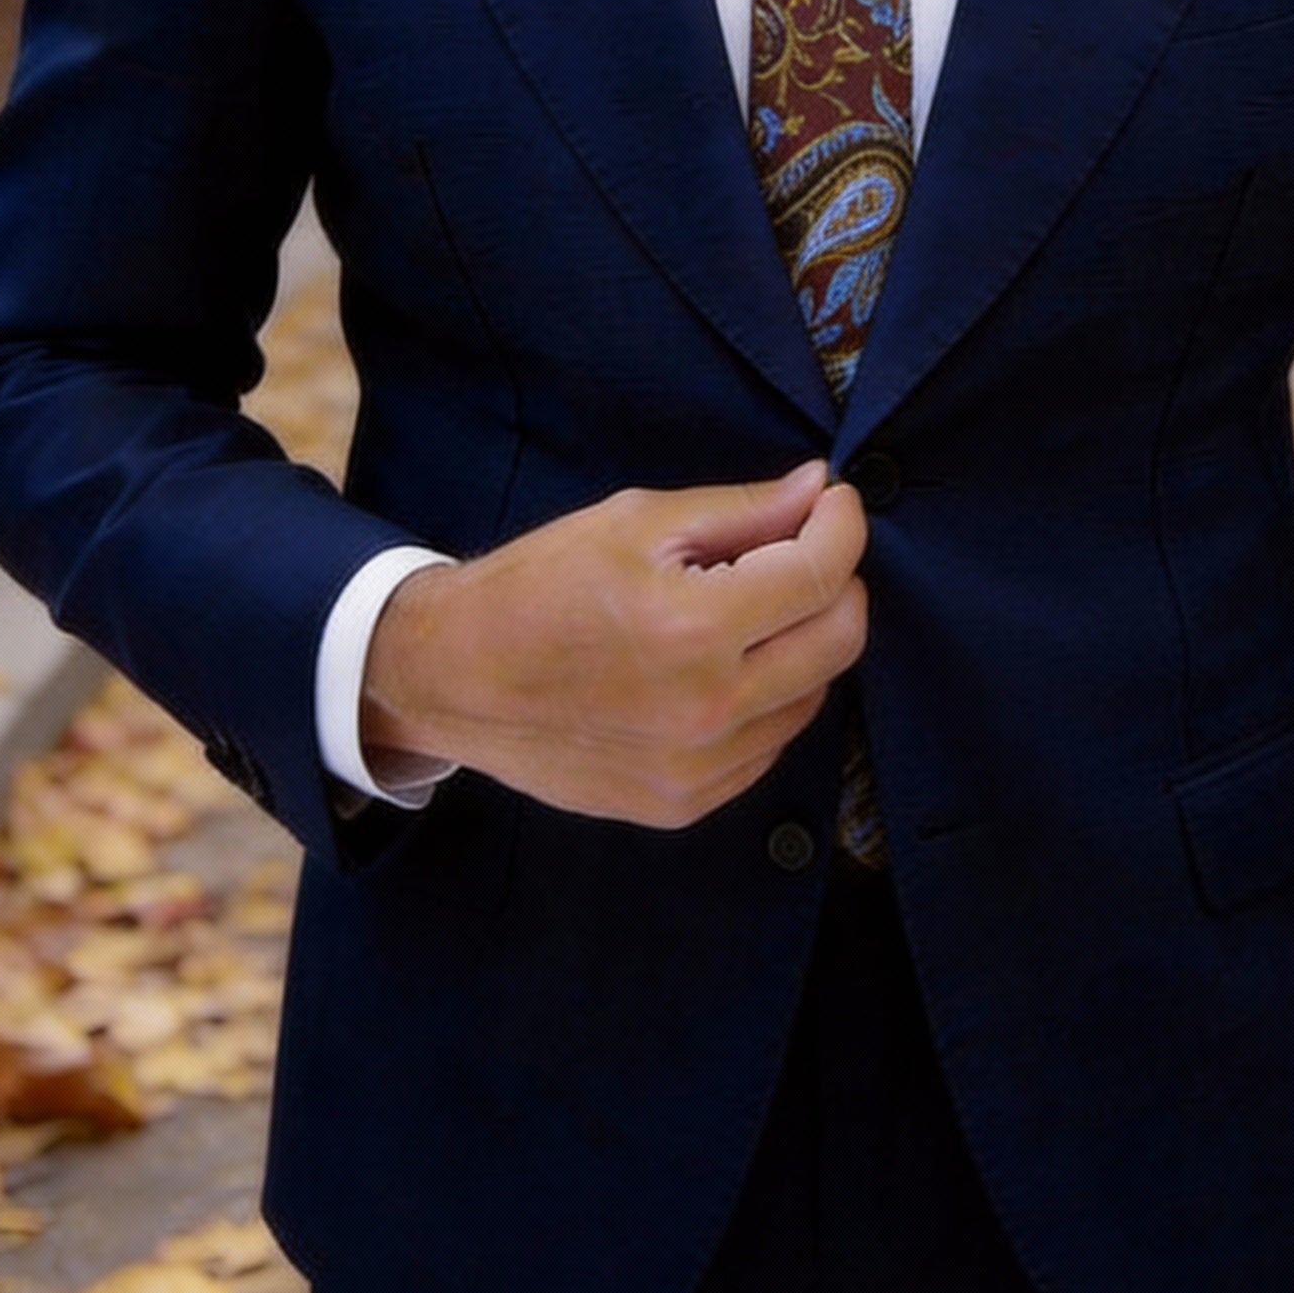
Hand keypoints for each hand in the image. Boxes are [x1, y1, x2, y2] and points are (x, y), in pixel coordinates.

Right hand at [359, 461, 868, 827]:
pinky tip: (723, 665)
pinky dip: (768, 698)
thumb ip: (741, 510)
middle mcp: (707, 709)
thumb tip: (819, 488)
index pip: (822, 574)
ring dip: (803, 642)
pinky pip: (768, 745)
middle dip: (837, 581)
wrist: (452, 678)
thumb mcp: (635, 522)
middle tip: (803, 549)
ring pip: (813, 695)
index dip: (842, 524)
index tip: (833, 502)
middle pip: (840, 640)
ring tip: (750, 609)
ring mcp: (698, 769)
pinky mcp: (684, 804)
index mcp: (694, 627)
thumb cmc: (537, 586)